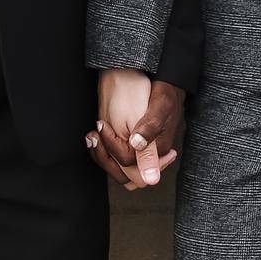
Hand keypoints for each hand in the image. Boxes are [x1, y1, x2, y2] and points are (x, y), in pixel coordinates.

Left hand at [84, 68, 178, 191]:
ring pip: (121, 171)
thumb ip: (150, 128)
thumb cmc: (164, 92)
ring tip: (94, 136)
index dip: (112, 147)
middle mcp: (152, 156)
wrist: (166, 84)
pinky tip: (99, 137)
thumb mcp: (159, 106)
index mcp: (159, 150)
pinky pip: (120, 162)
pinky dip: (107, 152)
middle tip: (94, 135)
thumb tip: (138, 147)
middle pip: (126, 175)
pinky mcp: (137, 147)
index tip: (102, 126)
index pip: (130, 164)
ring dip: (104, 156)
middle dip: (105, 157)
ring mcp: (144, 153)